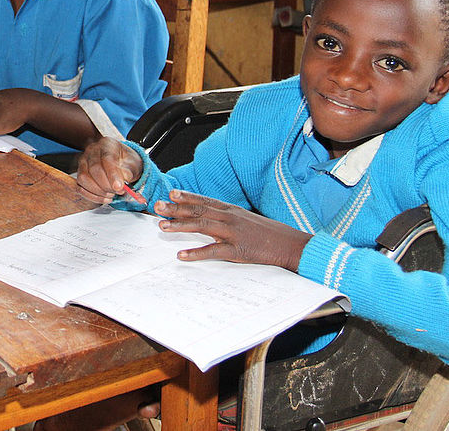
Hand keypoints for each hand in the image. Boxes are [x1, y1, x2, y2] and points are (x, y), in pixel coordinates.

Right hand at [75, 137, 142, 203]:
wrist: (120, 162)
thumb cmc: (126, 162)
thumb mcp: (133, 164)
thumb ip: (128, 173)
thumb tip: (120, 185)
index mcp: (107, 144)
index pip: (107, 159)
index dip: (113, 175)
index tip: (119, 187)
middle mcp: (92, 150)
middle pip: (94, 169)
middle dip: (107, 185)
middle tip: (118, 192)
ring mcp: (83, 162)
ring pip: (84, 178)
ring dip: (98, 191)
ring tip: (111, 194)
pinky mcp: (79, 174)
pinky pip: (80, 187)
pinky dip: (92, 196)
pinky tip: (104, 198)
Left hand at [155, 190, 311, 271]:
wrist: (291, 244)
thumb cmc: (268, 233)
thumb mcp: (246, 219)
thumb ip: (228, 217)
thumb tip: (210, 217)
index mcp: (231, 210)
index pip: (204, 200)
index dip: (186, 196)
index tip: (170, 193)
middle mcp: (230, 218)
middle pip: (198, 210)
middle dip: (176, 208)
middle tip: (157, 206)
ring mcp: (233, 233)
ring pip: (202, 226)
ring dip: (180, 226)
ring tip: (162, 227)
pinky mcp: (238, 250)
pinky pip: (213, 251)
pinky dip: (196, 253)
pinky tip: (182, 255)